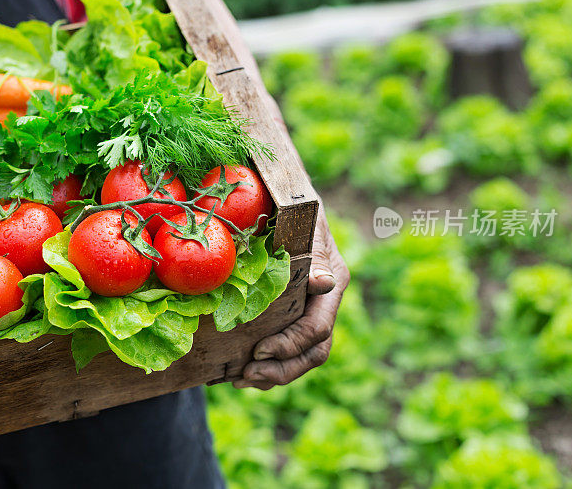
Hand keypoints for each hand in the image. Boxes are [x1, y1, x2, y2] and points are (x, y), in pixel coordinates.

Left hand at [233, 209, 349, 389]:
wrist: (284, 192)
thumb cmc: (294, 204)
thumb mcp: (305, 222)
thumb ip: (314, 254)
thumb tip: (322, 283)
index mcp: (332, 282)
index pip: (318, 330)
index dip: (290, 346)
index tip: (259, 350)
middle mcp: (324, 302)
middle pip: (312, 353)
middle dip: (281, 370)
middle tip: (246, 376)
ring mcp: (309, 309)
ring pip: (301, 357)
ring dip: (272, 374)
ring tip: (241, 380)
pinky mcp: (291, 312)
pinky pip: (285, 348)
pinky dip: (265, 364)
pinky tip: (239, 370)